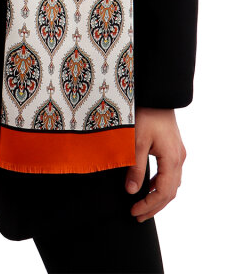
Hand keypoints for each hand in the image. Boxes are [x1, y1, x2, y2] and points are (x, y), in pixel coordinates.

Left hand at [125, 106, 186, 222]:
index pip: (163, 192)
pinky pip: (171, 173)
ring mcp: (178, 153)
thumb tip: (132, 191)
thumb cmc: (146, 114)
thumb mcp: (136, 141)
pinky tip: (148, 186)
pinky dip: (160, 184)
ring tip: (142, 206)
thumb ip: (135, 167)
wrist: (157, 94)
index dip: (149, 205)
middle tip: (137, 216)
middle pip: (170, 192)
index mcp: (171, 159)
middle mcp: (179, 158)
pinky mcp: (174, 148)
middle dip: (154, 206)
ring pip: (172, 184)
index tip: (134, 212)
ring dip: (158, 197)